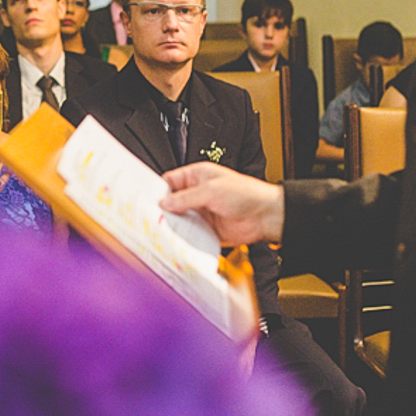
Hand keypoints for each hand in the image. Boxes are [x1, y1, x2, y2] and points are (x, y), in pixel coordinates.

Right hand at [160, 162, 284, 245]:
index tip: (149, 201)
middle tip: (153, 218)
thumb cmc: (247, 194)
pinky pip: (191, 234)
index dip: (159, 190)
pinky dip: (185, 237)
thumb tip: (166, 202)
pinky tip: (179, 239)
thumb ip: (186, 197)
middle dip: (165, 210)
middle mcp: (198, 194)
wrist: (266, 216)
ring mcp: (202, 212)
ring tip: (163, 230)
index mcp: (198, 176)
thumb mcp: (211, 191)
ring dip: (174, 225)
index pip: (171, 181)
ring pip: (180, 219)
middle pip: (173, 202)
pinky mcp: (208, 229)